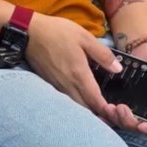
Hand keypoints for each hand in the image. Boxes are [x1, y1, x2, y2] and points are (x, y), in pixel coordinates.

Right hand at [24, 14, 133, 129]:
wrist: (28, 33)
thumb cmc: (57, 32)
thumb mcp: (84, 37)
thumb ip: (102, 54)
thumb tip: (118, 69)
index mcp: (79, 76)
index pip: (96, 102)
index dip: (108, 111)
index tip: (116, 110)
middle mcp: (68, 86)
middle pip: (86, 110)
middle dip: (99, 114)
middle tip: (110, 111)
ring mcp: (57, 87)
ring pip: (75, 107)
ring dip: (87, 110)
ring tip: (98, 106)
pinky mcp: (49, 85)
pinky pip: (66, 101)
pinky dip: (76, 104)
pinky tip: (81, 96)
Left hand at [107, 38, 146, 135]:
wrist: (138, 50)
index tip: (143, 125)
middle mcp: (144, 110)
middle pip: (135, 126)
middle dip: (127, 121)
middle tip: (121, 108)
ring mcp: (129, 107)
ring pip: (121, 121)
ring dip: (114, 118)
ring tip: (108, 106)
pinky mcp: (116, 101)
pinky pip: (110, 112)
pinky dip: (105, 112)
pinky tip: (100, 105)